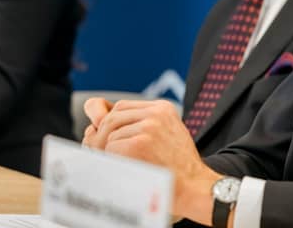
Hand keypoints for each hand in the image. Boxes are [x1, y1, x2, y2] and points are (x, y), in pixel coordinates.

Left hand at [80, 97, 221, 222]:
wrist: (194, 185)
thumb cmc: (178, 166)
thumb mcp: (167, 134)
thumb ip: (144, 125)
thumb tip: (99, 125)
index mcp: (163, 108)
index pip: (122, 106)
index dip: (112, 124)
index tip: (110, 139)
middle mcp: (156, 113)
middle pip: (113, 117)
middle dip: (104, 136)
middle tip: (104, 153)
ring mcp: (148, 127)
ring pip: (111, 134)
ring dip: (111, 151)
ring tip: (122, 164)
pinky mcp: (140, 143)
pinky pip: (112, 148)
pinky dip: (115, 161)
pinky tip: (128, 169)